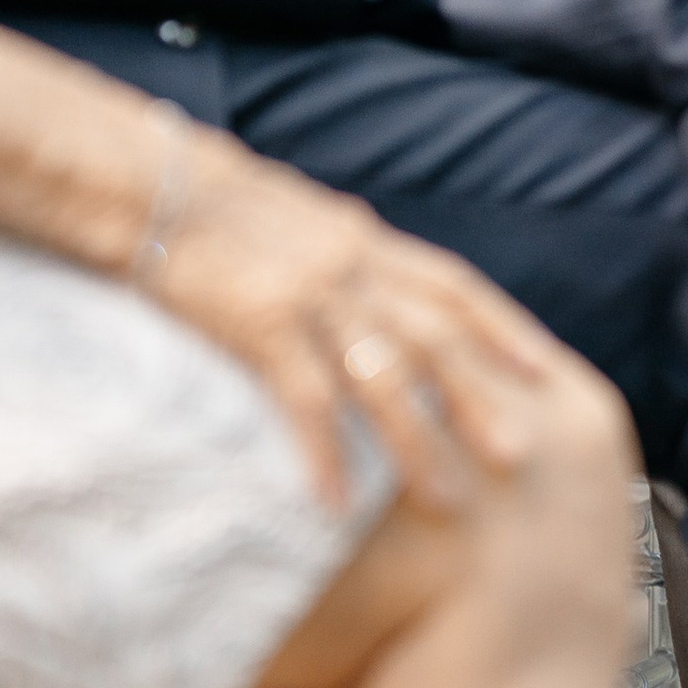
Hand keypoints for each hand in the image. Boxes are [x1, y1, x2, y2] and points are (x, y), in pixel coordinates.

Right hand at [151, 128, 556, 515]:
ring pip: (383, 376)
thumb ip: (344, 257)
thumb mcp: (298, 220)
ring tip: (445, 499)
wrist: (145, 185)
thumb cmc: (213, 210)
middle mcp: (351, 264)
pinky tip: (335, 502)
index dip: (501, 329)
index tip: (542, 372)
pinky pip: (305, 398)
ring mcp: (310, 293)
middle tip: (520, 455)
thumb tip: (377, 295)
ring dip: (417, 441)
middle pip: (435, 338)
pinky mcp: (260, 321)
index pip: (453, 286)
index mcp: (363, 239)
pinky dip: (326, 452)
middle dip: (479, 397)